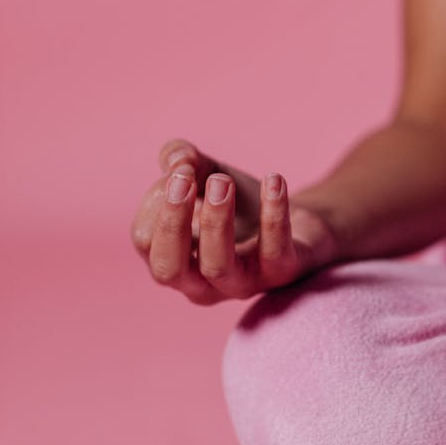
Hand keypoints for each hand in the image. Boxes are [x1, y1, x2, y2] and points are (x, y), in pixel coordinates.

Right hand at [130, 138, 338, 304]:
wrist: (300, 223)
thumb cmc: (242, 205)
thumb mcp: (206, 173)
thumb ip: (183, 160)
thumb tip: (177, 160)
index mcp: (175, 262)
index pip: (145, 242)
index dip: (156, 201)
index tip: (180, 169)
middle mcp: (202, 284)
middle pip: (169, 270)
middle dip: (171, 222)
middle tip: (184, 179)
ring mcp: (243, 284)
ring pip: (218, 266)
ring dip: (216, 220)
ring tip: (222, 180)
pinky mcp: (282, 273)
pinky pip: (275, 250)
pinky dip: (273, 212)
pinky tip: (274, 179)